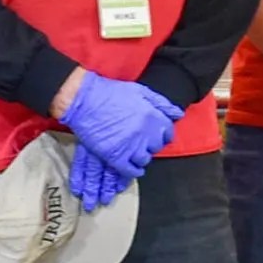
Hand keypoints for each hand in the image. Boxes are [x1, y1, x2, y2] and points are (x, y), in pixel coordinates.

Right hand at [59, 71, 183, 202]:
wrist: (84, 98)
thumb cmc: (111, 92)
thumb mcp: (141, 91)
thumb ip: (162, 103)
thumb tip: (178, 114)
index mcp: (152, 116)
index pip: (167, 132)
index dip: (162, 134)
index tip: (157, 135)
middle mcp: (144, 133)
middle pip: (156, 147)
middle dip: (150, 144)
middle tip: (142, 142)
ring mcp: (130, 145)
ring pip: (144, 160)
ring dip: (141, 157)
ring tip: (134, 153)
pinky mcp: (114, 156)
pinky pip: (129, 170)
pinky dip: (132, 171)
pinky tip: (132, 169)